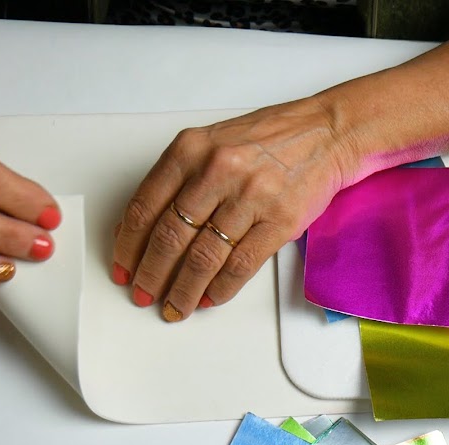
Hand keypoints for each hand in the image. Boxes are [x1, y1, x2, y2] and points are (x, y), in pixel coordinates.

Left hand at [112, 96, 354, 321]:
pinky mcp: (279, 221)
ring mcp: (250, 197)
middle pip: (170, 237)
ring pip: (203, 257)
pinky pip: (241, 265)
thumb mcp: (211, 144)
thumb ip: (177, 179)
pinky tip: (209, 298)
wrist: (325, 133)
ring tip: (175, 307)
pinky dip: (221, 288)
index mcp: (190, 150)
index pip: (145, 207)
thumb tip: (141, 229)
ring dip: (184, 290)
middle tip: (143, 295)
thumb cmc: (267, 139)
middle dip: (151, 275)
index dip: (128, 247)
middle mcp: (216, 170)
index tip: (123, 269)